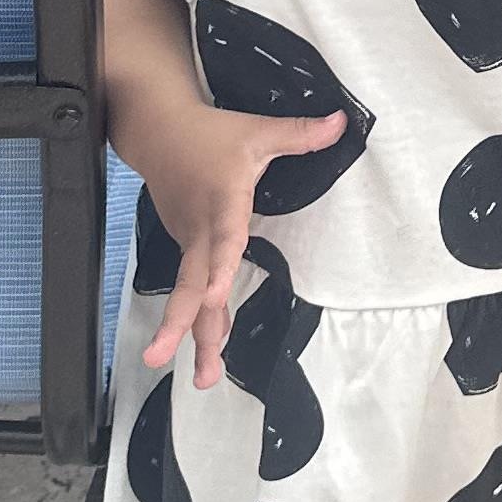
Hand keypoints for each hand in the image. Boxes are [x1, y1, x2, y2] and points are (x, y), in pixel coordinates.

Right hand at [136, 106, 354, 389]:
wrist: (158, 132)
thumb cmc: (211, 135)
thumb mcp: (258, 130)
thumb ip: (300, 134)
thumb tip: (343, 122)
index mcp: (221, 202)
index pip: (222, 237)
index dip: (221, 264)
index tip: (219, 294)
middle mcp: (200, 229)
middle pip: (190, 282)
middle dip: (180, 322)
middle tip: (163, 357)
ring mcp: (189, 241)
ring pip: (190, 294)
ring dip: (191, 337)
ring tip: (201, 379)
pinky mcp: (186, 248)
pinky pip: (193, 289)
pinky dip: (199, 322)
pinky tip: (210, 354)